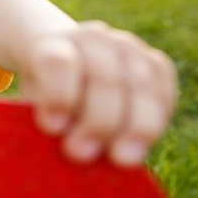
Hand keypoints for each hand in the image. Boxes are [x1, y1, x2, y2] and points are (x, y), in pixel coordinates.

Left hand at [22, 21, 177, 166]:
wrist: (64, 62)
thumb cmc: (45, 96)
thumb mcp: (33, 106)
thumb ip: (46, 122)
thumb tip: (65, 148)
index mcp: (53, 44)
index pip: (58, 62)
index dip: (58, 95)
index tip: (53, 128)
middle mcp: (92, 38)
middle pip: (104, 77)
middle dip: (98, 122)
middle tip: (82, 154)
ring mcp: (127, 46)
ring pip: (140, 84)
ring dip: (134, 126)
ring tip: (121, 159)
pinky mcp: (155, 63)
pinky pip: (164, 89)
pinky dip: (157, 118)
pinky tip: (144, 144)